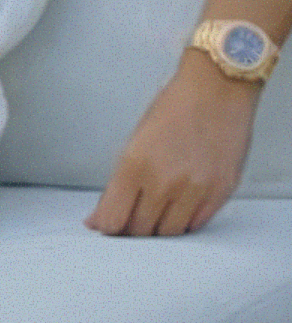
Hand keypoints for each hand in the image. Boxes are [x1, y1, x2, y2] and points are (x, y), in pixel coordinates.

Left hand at [85, 48, 259, 235]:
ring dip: (158, 230)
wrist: (217, 89)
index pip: (114, 218)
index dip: (107, 227)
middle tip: (129, 222)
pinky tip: (177, 211)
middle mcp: (164, 182)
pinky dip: (183, 223)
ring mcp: (194, 190)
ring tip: (153, 215)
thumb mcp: (136, 139)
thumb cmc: (174, 107)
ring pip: (169, 234)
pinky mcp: (219, 193)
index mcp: (135, 164)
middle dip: (131, 230)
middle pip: (140, 231)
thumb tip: (103, 216)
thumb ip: (120, 181)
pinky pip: (196, 225)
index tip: (105, 226)